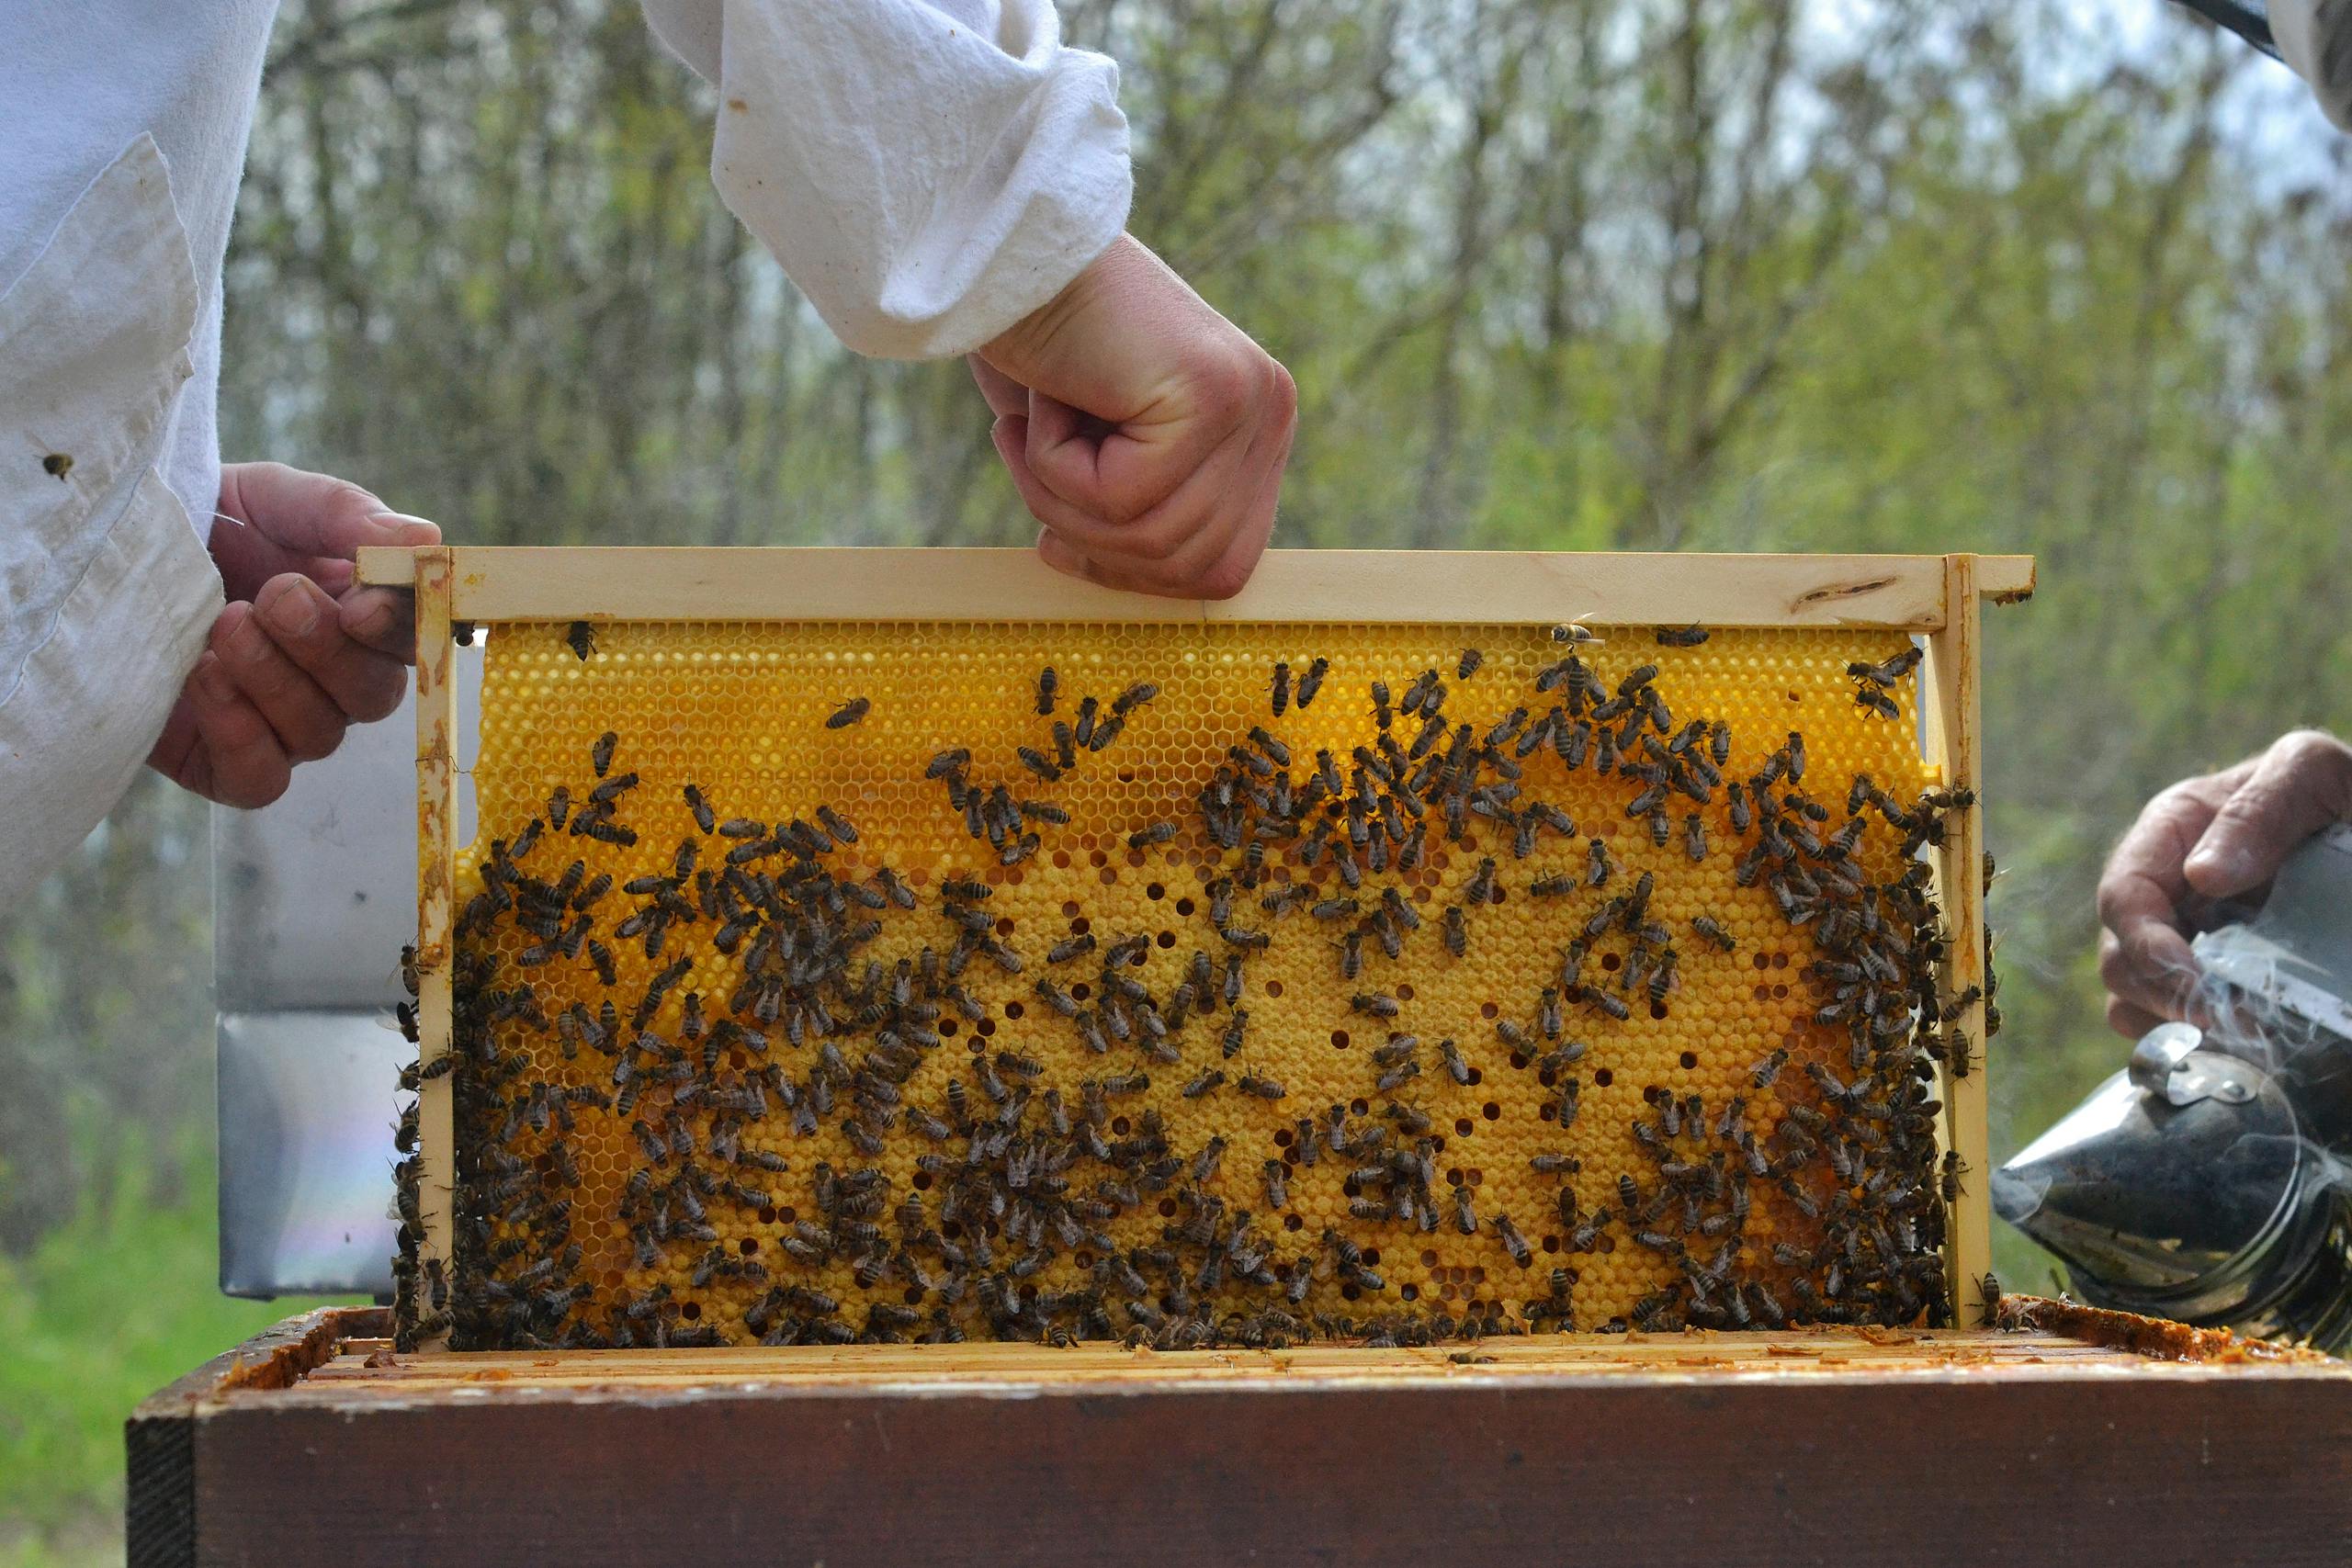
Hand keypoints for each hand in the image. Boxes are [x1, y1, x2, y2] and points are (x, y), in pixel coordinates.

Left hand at [148, 462, 439, 807]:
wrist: (109, 547)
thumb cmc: (206, 519)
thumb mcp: (276, 499)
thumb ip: (348, 516)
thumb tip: (427, 542)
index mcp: (363, 618)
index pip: (416, 641)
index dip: (399, 633)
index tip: (360, 605)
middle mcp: (334, 682)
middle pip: (373, 696)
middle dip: (328, 651)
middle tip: (276, 598)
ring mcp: (281, 728)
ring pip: (319, 735)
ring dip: (275, 679)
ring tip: (225, 624)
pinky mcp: (222, 765)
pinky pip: (261, 779)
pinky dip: (241, 735)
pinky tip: (204, 677)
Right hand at [969, 233, 1295, 599]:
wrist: (997, 248)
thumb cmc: (1034, 343)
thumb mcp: (1096, 450)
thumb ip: (1135, 514)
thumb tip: (1129, 581)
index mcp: (1253, 432)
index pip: (1221, 566)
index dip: (1137, 577)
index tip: (1060, 545)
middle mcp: (1267, 414)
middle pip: (1197, 568)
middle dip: (1095, 543)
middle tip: (1032, 467)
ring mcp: (1248, 402)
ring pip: (1155, 538)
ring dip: (1062, 500)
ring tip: (1030, 426)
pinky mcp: (1211, 392)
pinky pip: (1122, 497)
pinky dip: (1055, 464)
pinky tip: (1044, 396)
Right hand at [2096, 730, 2351, 1035]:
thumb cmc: (2342, 795)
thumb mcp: (2311, 775)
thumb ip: (2260, 809)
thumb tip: (2202, 876)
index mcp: (2172, 835)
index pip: (2124, 897)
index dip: (2147, 945)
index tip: (2194, 979)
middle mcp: (2167, 892)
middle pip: (2119, 959)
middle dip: (2161, 996)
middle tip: (2227, 1022)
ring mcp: (2188, 939)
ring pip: (2134, 1002)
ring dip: (2173, 1028)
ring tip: (2239, 1036)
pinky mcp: (2212, 980)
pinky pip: (2174, 1024)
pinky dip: (2195, 1044)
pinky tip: (2242, 1042)